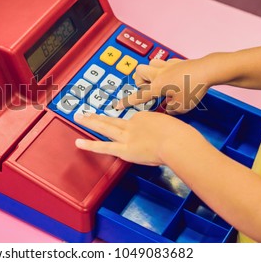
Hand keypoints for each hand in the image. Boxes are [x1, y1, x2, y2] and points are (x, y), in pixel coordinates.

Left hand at [74, 111, 204, 165]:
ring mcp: (127, 136)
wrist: (178, 143)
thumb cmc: (182, 137)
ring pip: (105, 127)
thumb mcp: (175, 127)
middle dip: (98, 116)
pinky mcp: (124, 149)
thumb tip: (171, 136)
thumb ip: (168, 131)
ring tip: (78, 117)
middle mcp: (134, 124)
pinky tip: (79, 143)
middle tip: (86, 112)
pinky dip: (90, 145)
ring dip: (90, 122)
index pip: (134, 122)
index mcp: (146, 117)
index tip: (131, 129)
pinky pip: (104, 147)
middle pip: (113, 120)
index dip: (131, 126)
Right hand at [117, 58, 209, 114]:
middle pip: (139, 72)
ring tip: (158, 81)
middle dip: (140, 81)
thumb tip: (168, 107)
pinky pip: (165, 63)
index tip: (117, 105)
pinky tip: (173, 76)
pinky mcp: (177, 61)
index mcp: (157, 86)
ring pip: (150, 64)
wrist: (208, 70)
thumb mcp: (182, 107)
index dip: (126, 102)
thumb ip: (171, 109)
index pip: (138, 96)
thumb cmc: (195, 88)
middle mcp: (159, 74)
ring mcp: (168, 65)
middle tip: (148, 90)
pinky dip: (165, 70)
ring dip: (150, 72)